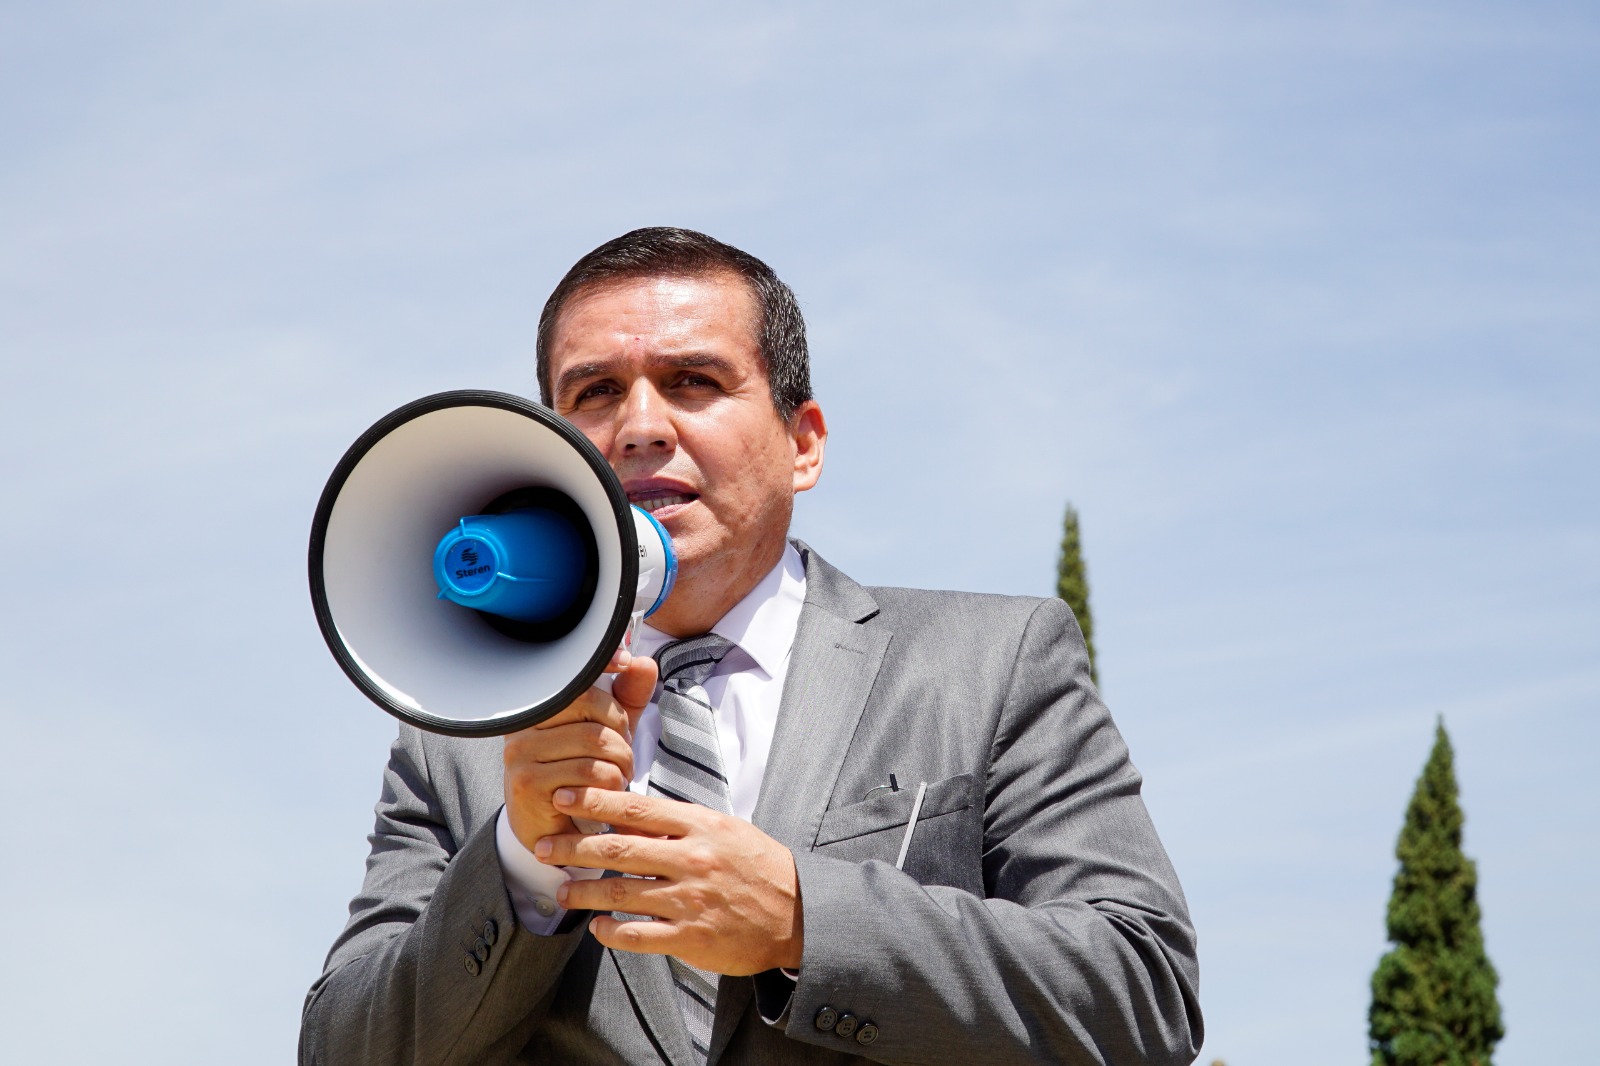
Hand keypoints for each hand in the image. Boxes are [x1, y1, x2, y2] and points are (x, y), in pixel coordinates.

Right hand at [502, 651, 657, 849]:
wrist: (552, 833)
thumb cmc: (580, 776)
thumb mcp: (609, 733)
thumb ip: (627, 698)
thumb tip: (641, 663)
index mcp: (540, 705)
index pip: (573, 674)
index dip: (601, 662)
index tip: (625, 661)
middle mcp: (524, 722)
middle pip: (591, 705)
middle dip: (621, 732)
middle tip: (626, 756)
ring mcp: (521, 751)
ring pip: (595, 741)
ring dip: (621, 764)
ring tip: (620, 777)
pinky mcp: (527, 781)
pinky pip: (587, 773)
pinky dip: (610, 784)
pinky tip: (606, 793)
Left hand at [535, 787, 802, 975]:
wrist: (797, 912)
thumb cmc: (756, 865)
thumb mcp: (722, 830)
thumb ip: (677, 824)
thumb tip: (628, 815)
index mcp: (699, 826)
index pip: (635, 808)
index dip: (593, 801)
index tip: (563, 796)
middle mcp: (691, 860)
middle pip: (618, 850)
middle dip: (573, 847)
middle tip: (543, 847)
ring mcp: (690, 900)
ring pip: (621, 894)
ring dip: (584, 893)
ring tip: (562, 891)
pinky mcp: (690, 937)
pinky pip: (638, 934)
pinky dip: (611, 931)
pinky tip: (597, 927)